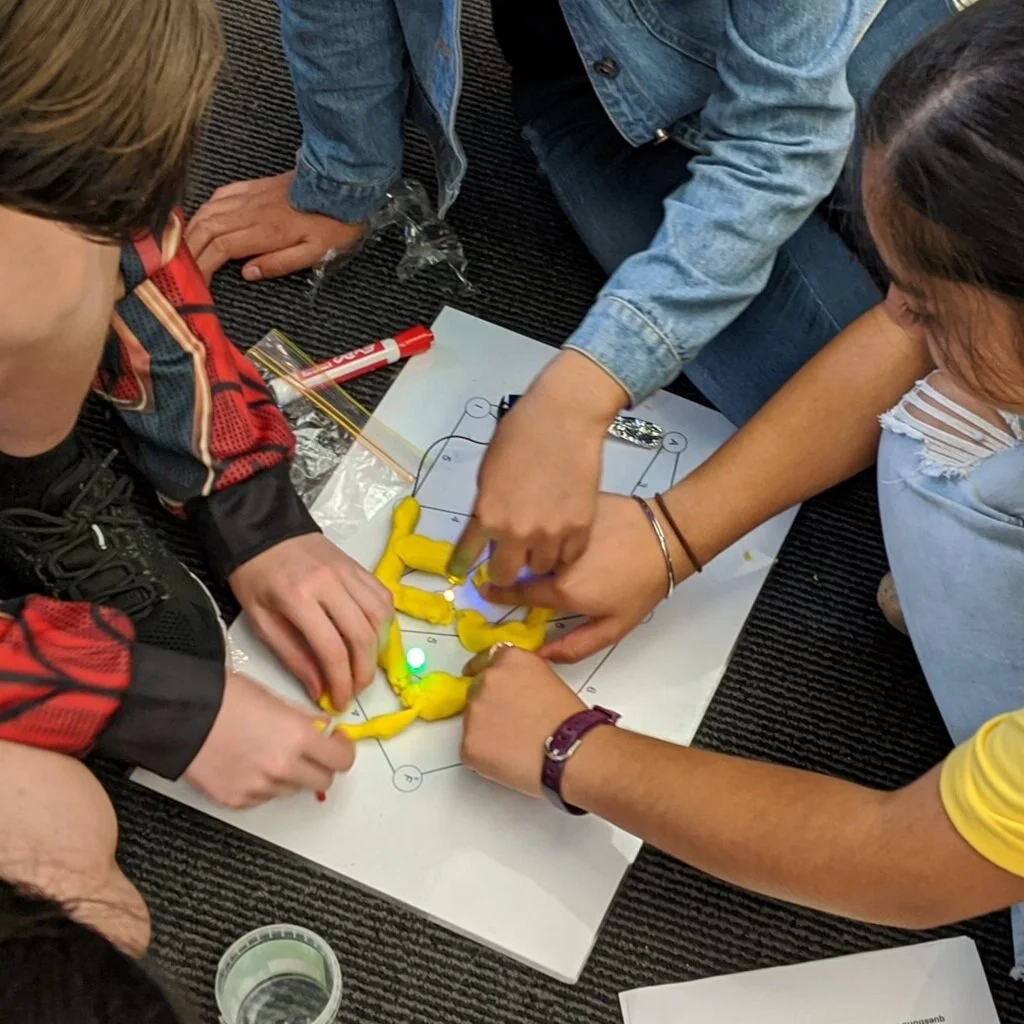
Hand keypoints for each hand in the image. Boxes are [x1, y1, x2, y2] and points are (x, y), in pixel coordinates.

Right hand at [185, 172, 364, 282]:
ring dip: (190, 231)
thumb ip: (279, 264)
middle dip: (187, 250)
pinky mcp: (252, 186)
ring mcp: (248, 195)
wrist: (341, 184)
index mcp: (264, 230)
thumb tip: (248, 273)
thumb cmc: (332, 223)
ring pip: (207, 211)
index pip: (220, 248)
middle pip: (205, 229)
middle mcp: (249, 210)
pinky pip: (219, 196)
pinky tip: (201, 221)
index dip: (202, 264)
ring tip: (182, 249)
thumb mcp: (314, 254)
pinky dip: (204, 210)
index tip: (194, 280)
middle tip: (178, 267)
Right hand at [185, 672, 354, 808]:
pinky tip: (246, 763)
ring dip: (289, 775)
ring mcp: (260, 787)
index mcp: (299, 737)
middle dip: (320, 766)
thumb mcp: (275, 698)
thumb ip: (304, 719)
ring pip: (292, 790)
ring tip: (266, 752)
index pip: (342, 759)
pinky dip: (262, 785)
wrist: (180, 714)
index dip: (341, 751)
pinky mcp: (238, 801)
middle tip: (308, 752)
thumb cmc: (222, 698)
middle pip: (323, 781)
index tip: (337, 744)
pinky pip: (263, 797)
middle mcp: (284, 767)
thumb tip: (324, 729)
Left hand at [229, 533, 392, 709]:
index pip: (331, 649)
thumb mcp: (261, 620)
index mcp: (297, 597)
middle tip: (354, 690)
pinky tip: (373, 637)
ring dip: (378, 649)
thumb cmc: (254, 575)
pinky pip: (383, 597)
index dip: (339, 683)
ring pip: (379, 617)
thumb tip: (318, 688)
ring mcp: (348, 572)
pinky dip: (384, 622)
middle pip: (362, 636)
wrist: (263, 530)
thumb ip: (292, 655)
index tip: (338, 702)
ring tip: (364, 667)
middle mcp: (329, 583)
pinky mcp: (358, 567)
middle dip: (363, 672)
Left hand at [449, 352, 627, 585]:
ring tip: (540, 543)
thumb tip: (491, 526)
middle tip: (508, 561)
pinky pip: (569, 556)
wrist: (563, 419)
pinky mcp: (580, 528)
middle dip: (503, 570)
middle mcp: (517, 532)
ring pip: (541, 568)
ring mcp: (552, 534)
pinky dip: (563, 552)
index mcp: (488, 515)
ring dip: (536, 559)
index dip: (463, 564)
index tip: (461, 570)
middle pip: (506, 574)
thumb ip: (488, 506)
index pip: (468, 554)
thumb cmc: (519, 434)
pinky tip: (561, 539)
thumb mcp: (488, 472)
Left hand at [461, 646, 583, 796]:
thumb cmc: (570, 721)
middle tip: (510, 722)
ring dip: (486, 729)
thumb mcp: (549, 679)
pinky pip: (470, 747)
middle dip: (489, 704)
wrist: (572, 752)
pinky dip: (484, 754)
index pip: (485, 660)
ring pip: (472, 720)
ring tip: (514, 743)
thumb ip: (522, 676)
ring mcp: (474, 712)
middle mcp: (487, 680)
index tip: (481, 679)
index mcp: (509, 660)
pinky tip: (507, 758)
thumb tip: (513, 688)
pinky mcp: (468, 743)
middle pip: (476, 690)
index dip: (486, 674)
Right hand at [483, 493, 683, 661]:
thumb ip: (575, 646)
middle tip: (514, 565)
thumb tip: (541, 657)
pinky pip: (550, 518)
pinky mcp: (573, 507)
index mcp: (563, 590)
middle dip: (513, 565)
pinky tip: (553, 524)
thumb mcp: (615, 626)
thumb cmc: (642, 585)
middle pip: (521, 564)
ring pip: (531, 539)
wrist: (667, 538)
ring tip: (533, 543)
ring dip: (527, 542)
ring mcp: (563, 529)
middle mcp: (556, 560)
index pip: (517, 593)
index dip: (500, 592)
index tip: (487, 589)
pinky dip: (546, 523)